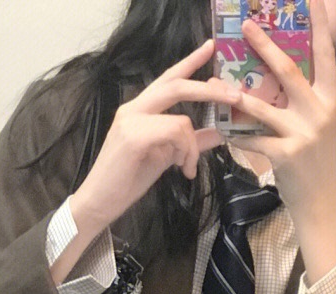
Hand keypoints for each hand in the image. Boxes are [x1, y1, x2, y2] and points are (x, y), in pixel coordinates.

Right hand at [68, 41, 238, 244]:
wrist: (99, 203)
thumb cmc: (127, 182)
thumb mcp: (166, 158)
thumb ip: (190, 142)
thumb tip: (218, 133)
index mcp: (140, 109)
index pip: (168, 79)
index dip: (190, 62)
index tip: (210, 47)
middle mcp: (133, 108)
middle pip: (176, 84)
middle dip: (209, 90)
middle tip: (236, 97)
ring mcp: (131, 120)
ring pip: (181, 119)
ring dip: (193, 146)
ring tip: (187, 167)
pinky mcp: (133, 137)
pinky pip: (174, 134)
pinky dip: (186, 152)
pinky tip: (181, 170)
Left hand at [230, 0, 335, 280]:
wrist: (321, 201)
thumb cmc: (316, 160)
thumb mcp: (319, 123)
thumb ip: (306, 98)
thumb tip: (280, 70)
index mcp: (330, 98)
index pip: (326, 54)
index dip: (318, 25)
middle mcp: (320, 111)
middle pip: (288, 71)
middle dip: (265, 45)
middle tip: (245, 25)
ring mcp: (303, 133)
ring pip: (263, 106)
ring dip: (235, 93)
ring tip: (215, 82)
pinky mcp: (286, 155)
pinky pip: (253, 140)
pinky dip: (236, 136)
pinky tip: (221, 131)